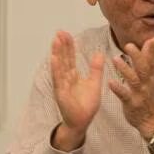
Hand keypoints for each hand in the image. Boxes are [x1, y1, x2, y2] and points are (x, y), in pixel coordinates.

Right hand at [50, 31, 104, 150]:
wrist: (82, 121)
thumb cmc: (86, 105)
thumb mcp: (94, 83)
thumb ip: (96, 68)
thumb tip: (99, 53)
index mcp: (72, 76)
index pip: (70, 57)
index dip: (68, 46)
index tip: (67, 33)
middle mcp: (65, 79)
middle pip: (63, 59)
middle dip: (62, 46)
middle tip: (60, 32)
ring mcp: (62, 85)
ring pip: (59, 67)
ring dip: (57, 53)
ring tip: (55, 40)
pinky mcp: (61, 94)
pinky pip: (58, 79)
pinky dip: (56, 69)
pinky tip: (54, 59)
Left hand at [107, 38, 153, 138]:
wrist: (150, 120)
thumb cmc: (147, 97)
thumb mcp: (150, 79)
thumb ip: (149, 60)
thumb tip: (152, 41)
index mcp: (150, 77)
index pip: (152, 61)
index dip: (152, 50)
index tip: (152, 39)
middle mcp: (146, 84)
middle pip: (143, 68)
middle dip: (137, 56)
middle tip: (128, 45)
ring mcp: (139, 94)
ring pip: (134, 80)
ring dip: (125, 69)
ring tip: (115, 59)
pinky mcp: (132, 103)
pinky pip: (124, 95)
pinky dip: (118, 88)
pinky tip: (110, 82)